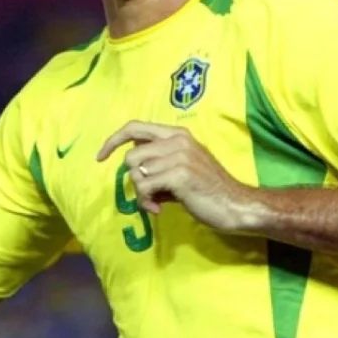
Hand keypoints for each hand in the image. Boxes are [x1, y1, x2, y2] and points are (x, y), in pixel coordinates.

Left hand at [97, 121, 252, 231]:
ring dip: (141, 193)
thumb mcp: (181, 166)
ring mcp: (179, 155)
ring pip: (136, 173)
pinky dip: (146, 202)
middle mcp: (176, 140)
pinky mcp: (179, 174)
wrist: (236, 205)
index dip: (113, 140)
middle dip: (134, 180)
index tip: (100, 156)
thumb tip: (131, 167)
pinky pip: (144, 188)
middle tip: (149, 195)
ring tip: (157, 203)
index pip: (134, 127)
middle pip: (131, 156)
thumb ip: (157, 160)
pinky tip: (159, 210)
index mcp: (176, 134)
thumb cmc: (207, 189)